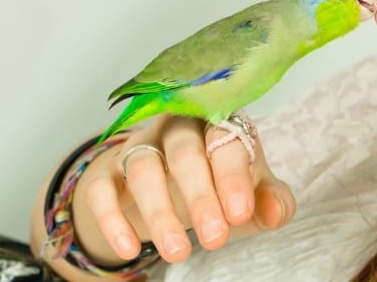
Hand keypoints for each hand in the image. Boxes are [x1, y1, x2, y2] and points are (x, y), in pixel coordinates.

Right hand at [71, 114, 296, 264]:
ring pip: (142, 168)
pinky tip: (129, 249)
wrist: (165, 188)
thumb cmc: (217, 185)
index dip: (233, 176)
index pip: (226, 140)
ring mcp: (138, 146)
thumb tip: (276, 211)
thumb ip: (271, 200)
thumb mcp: (248, 194)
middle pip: (184, 151)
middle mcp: (176, 128)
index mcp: (218, 124)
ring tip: (178, 252)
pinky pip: (99, 188)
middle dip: (200, 196)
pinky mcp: (107, 172)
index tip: (240, 213)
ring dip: (159, 212)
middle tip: (216, 238)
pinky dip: (111, 218)